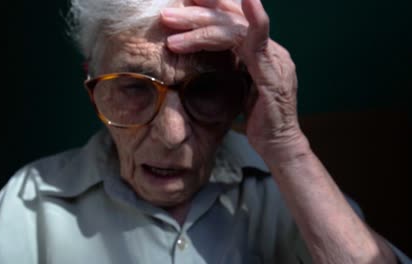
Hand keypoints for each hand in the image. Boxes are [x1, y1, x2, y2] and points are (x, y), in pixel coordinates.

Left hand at [161, 0, 308, 162]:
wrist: (278, 146)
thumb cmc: (257, 121)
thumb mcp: (237, 89)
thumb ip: (228, 70)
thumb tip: (202, 61)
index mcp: (259, 52)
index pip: (232, 22)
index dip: (208, 10)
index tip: (182, 4)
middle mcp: (268, 48)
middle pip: (231, 20)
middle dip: (197, 14)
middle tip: (167, 14)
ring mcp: (273, 57)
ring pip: (235, 29)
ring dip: (200, 26)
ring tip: (171, 24)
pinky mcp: (273, 70)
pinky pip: (261, 39)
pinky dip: (254, 19)